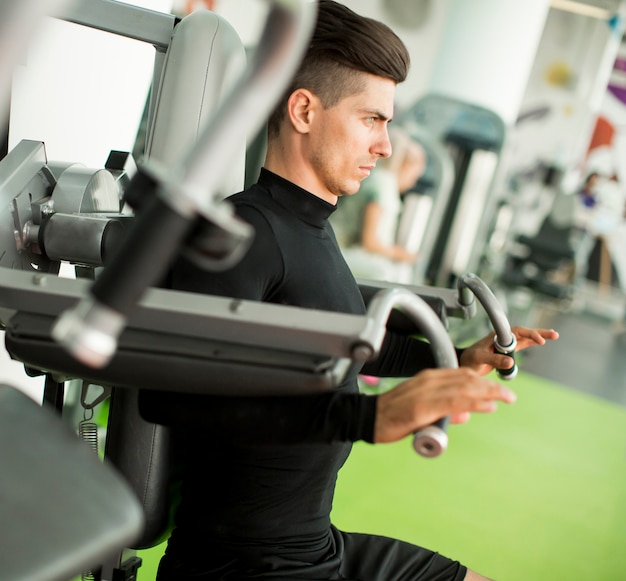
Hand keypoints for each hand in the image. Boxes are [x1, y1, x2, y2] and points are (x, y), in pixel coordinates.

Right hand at [374, 368, 515, 442]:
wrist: (367, 417)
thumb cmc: (392, 416)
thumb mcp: (422, 410)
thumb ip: (444, 411)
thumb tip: (466, 414)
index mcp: (428, 378)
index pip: (461, 374)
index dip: (482, 381)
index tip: (498, 390)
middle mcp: (429, 380)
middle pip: (467, 379)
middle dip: (490, 387)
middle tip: (509, 396)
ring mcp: (426, 392)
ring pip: (464, 388)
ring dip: (488, 393)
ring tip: (505, 399)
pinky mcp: (423, 406)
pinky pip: (454, 402)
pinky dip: (474, 402)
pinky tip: (488, 405)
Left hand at [459, 326, 558, 375]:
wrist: (464, 363)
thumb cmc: (469, 359)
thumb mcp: (479, 359)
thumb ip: (493, 360)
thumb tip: (510, 362)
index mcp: (496, 336)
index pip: (516, 332)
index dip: (529, 334)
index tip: (539, 340)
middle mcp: (502, 338)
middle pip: (524, 332)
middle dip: (538, 332)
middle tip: (553, 335)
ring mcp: (506, 344)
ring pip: (525, 338)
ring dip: (539, 336)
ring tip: (554, 335)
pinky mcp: (507, 351)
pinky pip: (522, 345)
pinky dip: (532, 343)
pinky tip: (541, 342)